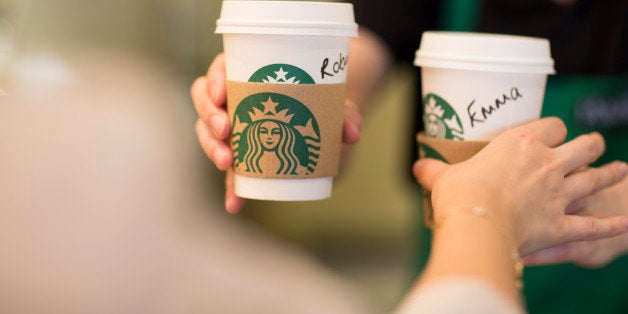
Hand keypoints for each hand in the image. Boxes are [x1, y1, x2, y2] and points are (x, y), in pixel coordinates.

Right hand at [191, 53, 362, 213]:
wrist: (326, 133)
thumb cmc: (325, 107)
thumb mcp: (336, 107)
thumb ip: (347, 115)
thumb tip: (350, 132)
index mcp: (250, 76)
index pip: (220, 70)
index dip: (213, 80)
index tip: (221, 94)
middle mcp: (235, 101)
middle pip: (205, 102)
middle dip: (209, 117)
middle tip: (226, 131)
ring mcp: (234, 131)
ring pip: (208, 135)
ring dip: (211, 149)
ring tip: (226, 163)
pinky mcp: (241, 158)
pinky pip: (229, 173)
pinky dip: (231, 189)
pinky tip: (235, 204)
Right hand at [413, 117, 627, 255]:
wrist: (476, 224)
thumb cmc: (460, 194)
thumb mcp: (444, 177)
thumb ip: (434, 171)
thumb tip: (418, 168)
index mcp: (523, 144)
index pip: (554, 126)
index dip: (556, 130)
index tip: (551, 137)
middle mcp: (549, 164)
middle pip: (585, 146)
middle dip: (592, 145)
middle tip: (591, 148)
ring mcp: (560, 194)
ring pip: (599, 177)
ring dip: (612, 173)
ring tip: (621, 169)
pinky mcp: (563, 224)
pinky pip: (595, 225)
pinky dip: (612, 225)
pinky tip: (626, 221)